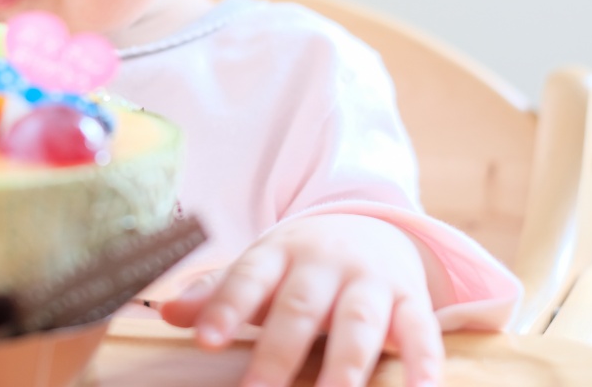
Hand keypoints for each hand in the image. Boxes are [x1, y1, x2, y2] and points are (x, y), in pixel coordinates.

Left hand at [160, 214, 442, 386]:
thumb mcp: (259, 267)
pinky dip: (424, 361)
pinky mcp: (411, 299)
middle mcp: (325, 263)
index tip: (204, 340)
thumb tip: (167, 314)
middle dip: (279, 351)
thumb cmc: (300, 264)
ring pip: (359, 320)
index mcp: (279, 252)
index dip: (226, 307)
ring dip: (347, 364)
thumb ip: (218, 293)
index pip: (248, 277)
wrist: (372, 227)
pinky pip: (421, 330)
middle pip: (301, 306)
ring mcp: (370, 280)